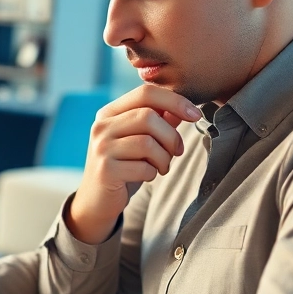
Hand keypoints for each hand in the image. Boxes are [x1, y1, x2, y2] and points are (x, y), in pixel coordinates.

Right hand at [68, 84, 200, 243]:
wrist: (97, 200)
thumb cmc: (124, 166)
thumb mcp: (140, 140)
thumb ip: (159, 121)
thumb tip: (182, 108)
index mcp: (110, 112)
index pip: (146, 93)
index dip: (175, 101)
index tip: (195, 114)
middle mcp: (102, 126)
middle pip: (148, 116)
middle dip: (171, 136)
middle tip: (177, 151)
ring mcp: (101, 147)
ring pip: (147, 142)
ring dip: (164, 158)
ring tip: (162, 166)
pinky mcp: (105, 170)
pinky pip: (143, 167)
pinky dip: (153, 173)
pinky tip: (147, 176)